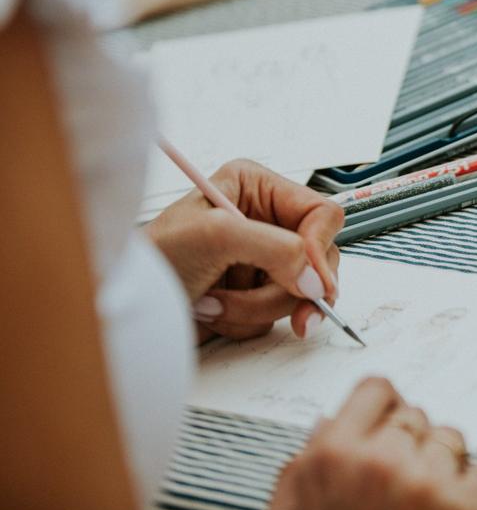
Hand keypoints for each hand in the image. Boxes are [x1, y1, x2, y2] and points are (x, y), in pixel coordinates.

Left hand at [146, 159, 342, 342]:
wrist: (123, 306)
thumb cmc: (153, 257)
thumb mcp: (216, 236)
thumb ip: (276, 249)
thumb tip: (316, 280)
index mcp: (257, 189)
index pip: (320, 214)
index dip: (319, 248)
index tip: (312, 282)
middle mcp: (264, 222)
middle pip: (316, 259)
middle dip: (287, 288)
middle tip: (289, 312)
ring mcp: (260, 261)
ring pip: (299, 292)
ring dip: (257, 307)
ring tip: (214, 302)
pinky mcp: (252, 295)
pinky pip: (276, 314)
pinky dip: (245, 320)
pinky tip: (212, 310)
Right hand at [263, 378, 476, 509]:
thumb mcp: (289, 509)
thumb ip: (309, 459)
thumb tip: (328, 425)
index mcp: (334, 453)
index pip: (377, 390)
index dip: (382, 407)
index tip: (388, 419)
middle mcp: (381, 460)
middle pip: (415, 415)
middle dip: (409, 440)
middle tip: (402, 470)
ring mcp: (425, 483)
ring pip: (451, 438)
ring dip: (442, 460)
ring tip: (425, 493)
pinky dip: (476, 484)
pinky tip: (455, 504)